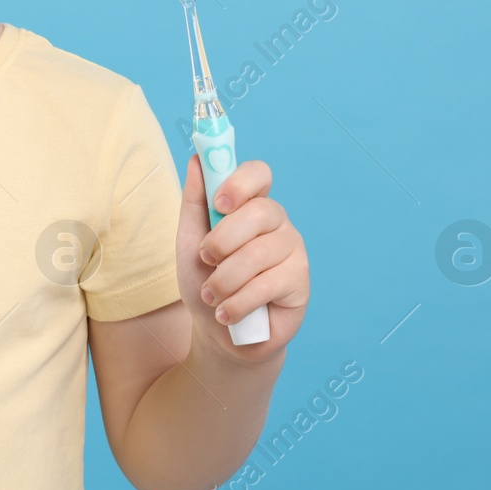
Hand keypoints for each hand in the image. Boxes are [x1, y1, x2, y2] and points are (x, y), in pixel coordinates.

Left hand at [175, 154, 308, 363]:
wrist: (217, 332)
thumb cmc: (204, 279)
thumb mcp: (189, 239)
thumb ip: (194, 199)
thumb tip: (196, 158)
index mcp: (250, 205)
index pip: (258, 174)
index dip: (239, 183)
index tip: (218, 204)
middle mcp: (276, 222)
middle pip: (259, 212)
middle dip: (222, 240)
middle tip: (206, 259)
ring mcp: (293, 250)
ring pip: (259, 253)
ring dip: (224, 279)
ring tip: (211, 295)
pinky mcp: (301, 282)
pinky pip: (268, 285)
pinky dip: (238, 302)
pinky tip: (226, 313)